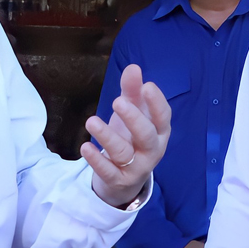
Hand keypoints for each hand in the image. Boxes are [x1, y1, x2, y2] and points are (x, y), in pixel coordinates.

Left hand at [84, 64, 171, 208]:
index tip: (146, 86)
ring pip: (123, 152)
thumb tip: (133, 67)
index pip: (163, 117)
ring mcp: (135, 167)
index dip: (156, 103)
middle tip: (118, 101)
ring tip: (91, 121)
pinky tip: (85, 147)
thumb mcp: (133, 114)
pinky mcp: (118, 180)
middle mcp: (152, 150)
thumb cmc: (132, 139)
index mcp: (159, 132)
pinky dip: (96, 160)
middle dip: (134, 118)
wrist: (125, 179)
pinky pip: (108, 171)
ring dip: (107, 136)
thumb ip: (132, 91)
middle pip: (146, 135)